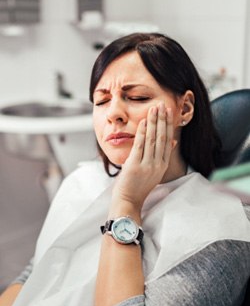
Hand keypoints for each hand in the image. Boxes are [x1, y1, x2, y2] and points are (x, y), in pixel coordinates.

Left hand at [110, 102, 175, 216]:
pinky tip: (144, 121)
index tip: (169, 112)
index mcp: (162, 165)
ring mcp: (147, 165)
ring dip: (154, 122)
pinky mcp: (135, 166)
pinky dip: (142, 132)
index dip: (169, 125)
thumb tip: (173, 141)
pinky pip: (140, 146)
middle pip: (162, 137)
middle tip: (162, 105)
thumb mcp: (155, 171)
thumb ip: (163, 156)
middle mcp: (157, 164)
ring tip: (154, 109)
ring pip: (153, 139)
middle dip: (162, 120)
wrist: (128, 200)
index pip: (168, 140)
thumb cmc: (139, 186)